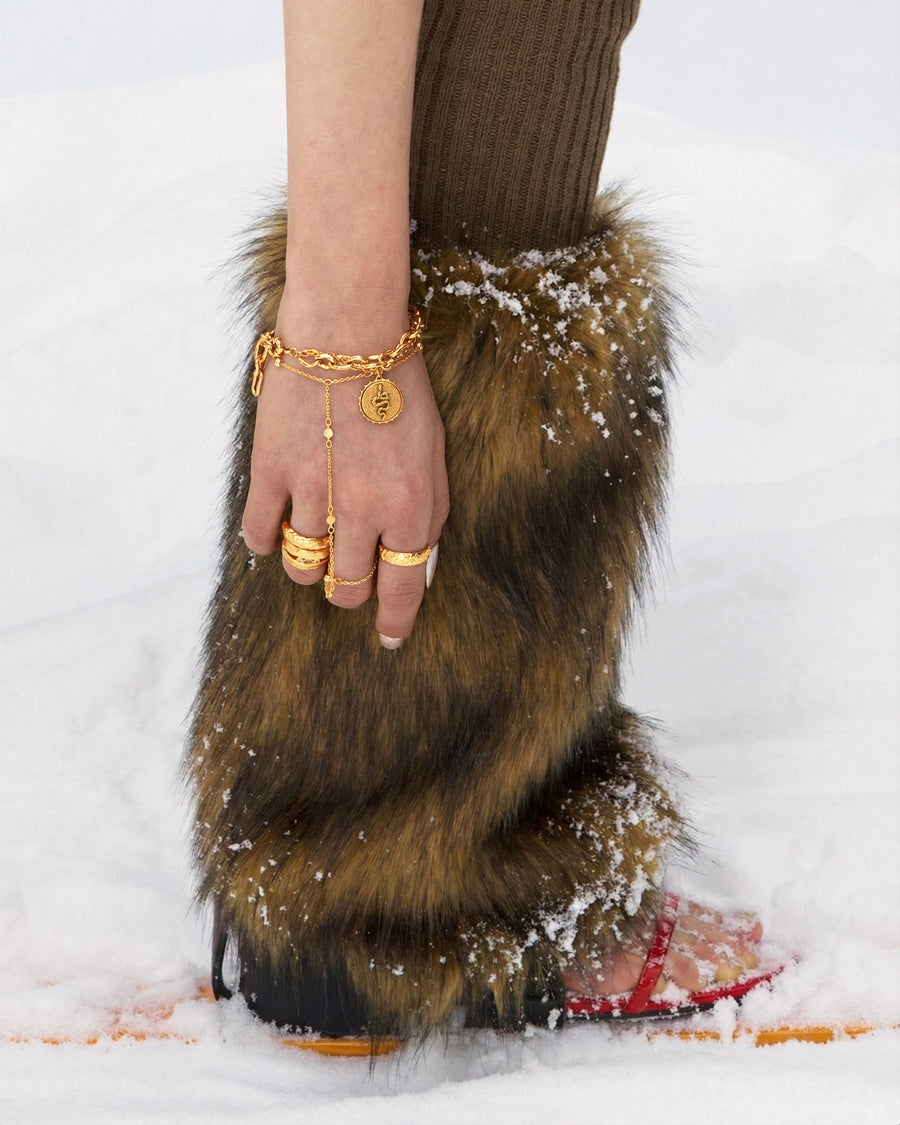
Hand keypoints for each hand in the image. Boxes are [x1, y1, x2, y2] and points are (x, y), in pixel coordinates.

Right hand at [241, 307, 448, 646]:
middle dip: (350, 590)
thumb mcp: (436, 456)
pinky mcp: (270, 473)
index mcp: (411, 510)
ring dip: (311, 566)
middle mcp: (362, 512)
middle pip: (348, 589)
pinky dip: (266, 541)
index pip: (401, 590)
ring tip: (315, 540)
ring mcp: (312, 495)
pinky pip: (259, 535)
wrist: (348, 331)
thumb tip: (419, 569)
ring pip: (303, 571)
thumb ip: (431, 516)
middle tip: (349, 571)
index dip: (394, 623)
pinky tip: (276, 528)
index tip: (389, 638)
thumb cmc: (401, 390)